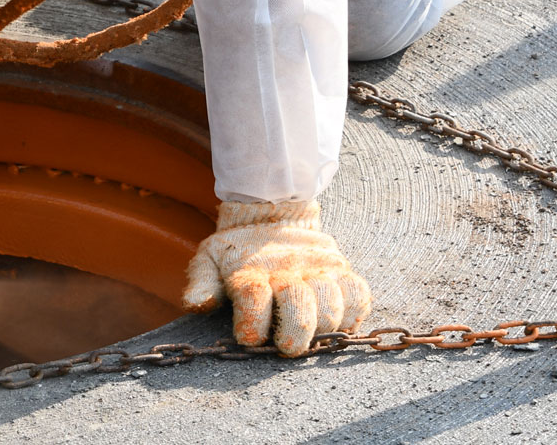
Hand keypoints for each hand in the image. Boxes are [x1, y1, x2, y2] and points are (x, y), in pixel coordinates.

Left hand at [181, 201, 372, 356]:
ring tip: (311, 334)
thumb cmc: (237, 249)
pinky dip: (353, 313)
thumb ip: (202, 284)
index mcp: (251, 270)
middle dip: (293, 335)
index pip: (254, 297)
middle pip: (299, 307)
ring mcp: (318, 269)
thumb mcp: (209, 260)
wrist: (271, 210)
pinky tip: (338, 322)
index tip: (249, 338)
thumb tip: (198, 304)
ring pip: (331, 305)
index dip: (252, 324)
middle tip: (287, 345)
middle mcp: (287, 269)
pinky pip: (358, 294)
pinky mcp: (340, 269)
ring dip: (322, 326)